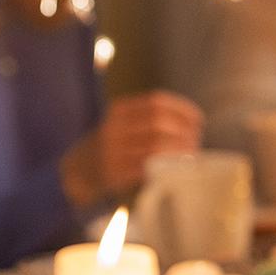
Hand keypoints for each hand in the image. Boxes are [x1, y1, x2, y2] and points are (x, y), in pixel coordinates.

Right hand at [63, 91, 203, 202]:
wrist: (77, 173)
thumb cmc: (111, 148)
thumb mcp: (121, 125)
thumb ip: (147, 121)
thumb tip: (191, 124)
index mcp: (119, 110)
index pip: (156, 101)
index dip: (182, 109)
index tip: (198, 119)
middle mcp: (114, 127)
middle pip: (158, 122)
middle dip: (184, 131)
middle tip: (197, 140)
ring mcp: (112, 151)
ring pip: (155, 145)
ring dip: (179, 149)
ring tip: (192, 154)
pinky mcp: (114, 173)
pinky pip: (147, 167)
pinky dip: (166, 166)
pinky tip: (177, 168)